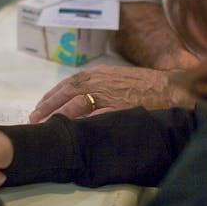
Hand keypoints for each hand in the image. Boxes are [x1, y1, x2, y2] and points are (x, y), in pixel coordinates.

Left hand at [29, 65, 193, 122]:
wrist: (171, 87)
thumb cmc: (144, 84)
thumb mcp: (115, 78)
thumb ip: (97, 86)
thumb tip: (78, 99)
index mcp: (97, 74)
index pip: (67, 85)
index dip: (51, 97)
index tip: (39, 108)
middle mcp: (99, 82)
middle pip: (66, 94)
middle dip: (48, 108)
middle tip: (35, 120)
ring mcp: (108, 95)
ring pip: (76, 105)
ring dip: (59, 117)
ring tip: (48, 128)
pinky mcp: (118, 108)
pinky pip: (96, 117)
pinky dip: (82, 124)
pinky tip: (72, 132)